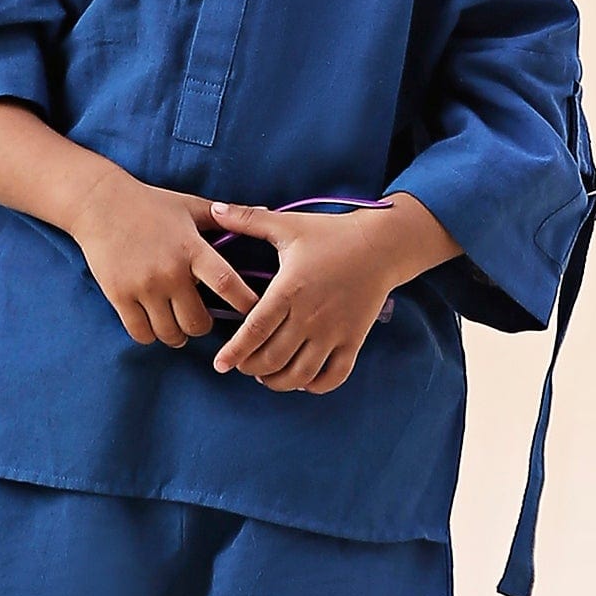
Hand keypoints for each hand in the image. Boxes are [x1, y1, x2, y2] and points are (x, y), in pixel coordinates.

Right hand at [69, 173, 262, 348]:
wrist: (99, 203)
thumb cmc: (150, 204)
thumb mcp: (190, 206)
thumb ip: (225, 217)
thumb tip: (264, 209)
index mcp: (191, 248)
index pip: (226, 283)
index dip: (244, 304)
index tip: (255, 315)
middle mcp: (169, 271)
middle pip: (197, 322)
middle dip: (203, 327)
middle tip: (201, 321)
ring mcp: (143, 286)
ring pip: (170, 333)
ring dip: (177, 334)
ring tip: (178, 326)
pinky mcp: (119, 296)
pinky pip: (141, 333)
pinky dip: (151, 335)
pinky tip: (154, 325)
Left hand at [202, 200, 399, 393]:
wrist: (381, 244)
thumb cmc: (331, 234)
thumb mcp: (287, 224)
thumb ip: (248, 220)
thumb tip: (215, 209)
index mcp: (289, 290)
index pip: (255, 330)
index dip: (234, 352)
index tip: (220, 365)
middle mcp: (310, 316)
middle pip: (273, 358)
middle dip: (251, 368)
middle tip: (241, 365)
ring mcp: (333, 332)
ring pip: (300, 374)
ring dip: (278, 382)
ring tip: (266, 376)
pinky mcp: (353, 340)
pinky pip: (334, 376)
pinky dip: (316, 386)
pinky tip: (303, 380)